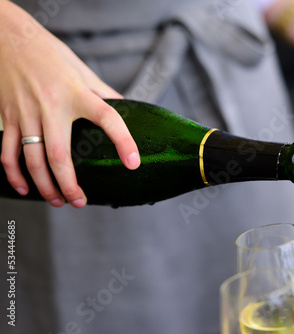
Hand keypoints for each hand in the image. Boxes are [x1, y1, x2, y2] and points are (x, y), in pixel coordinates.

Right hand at [0, 1, 139, 207]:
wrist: (9, 38)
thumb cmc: (51, 54)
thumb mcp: (84, 71)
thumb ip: (104, 93)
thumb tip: (126, 108)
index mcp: (77, 93)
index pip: (107, 118)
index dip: (123, 141)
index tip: (134, 163)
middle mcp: (51, 106)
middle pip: (59, 155)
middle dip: (69, 184)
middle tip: (80, 202)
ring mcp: (26, 113)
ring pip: (31, 160)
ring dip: (44, 186)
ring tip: (58, 201)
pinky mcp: (8, 117)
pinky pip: (7, 152)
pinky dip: (13, 174)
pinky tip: (24, 187)